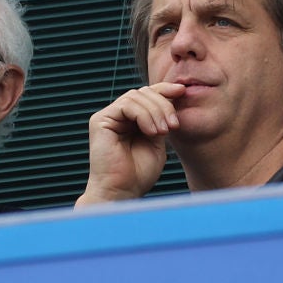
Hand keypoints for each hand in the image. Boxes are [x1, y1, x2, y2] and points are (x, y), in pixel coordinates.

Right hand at [75, 83, 184, 205]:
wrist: (122, 192)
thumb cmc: (139, 174)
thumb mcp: (157, 142)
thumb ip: (160, 121)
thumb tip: (172, 98)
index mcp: (130, 120)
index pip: (147, 95)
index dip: (164, 90)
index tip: (183, 91)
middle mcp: (117, 116)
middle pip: (143, 93)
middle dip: (163, 104)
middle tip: (174, 125)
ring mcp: (107, 117)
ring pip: (135, 96)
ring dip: (155, 111)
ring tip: (163, 132)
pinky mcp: (100, 121)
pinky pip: (125, 105)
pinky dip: (143, 115)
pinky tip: (151, 132)